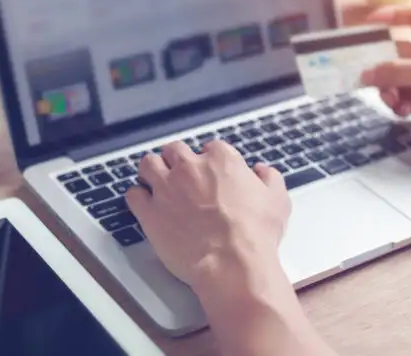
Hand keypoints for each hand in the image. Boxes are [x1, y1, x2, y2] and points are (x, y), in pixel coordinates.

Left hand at [126, 141, 290, 293]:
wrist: (232, 263)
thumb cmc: (255, 233)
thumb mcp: (277, 200)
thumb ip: (269, 179)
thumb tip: (262, 171)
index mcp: (222, 160)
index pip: (210, 148)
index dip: (210, 160)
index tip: (211, 173)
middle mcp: (191, 167)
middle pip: (175, 150)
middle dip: (178, 160)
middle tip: (182, 175)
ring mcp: (167, 188)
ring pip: (148, 164)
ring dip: (153, 171)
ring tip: (157, 183)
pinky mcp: (149, 211)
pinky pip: (133, 194)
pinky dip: (138, 197)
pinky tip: (145, 204)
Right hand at [361, 8, 410, 148]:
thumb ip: (396, 71)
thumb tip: (366, 74)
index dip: (393, 15)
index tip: (370, 21)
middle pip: (397, 53)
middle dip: (382, 64)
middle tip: (367, 74)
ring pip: (395, 79)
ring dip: (388, 88)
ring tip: (391, 99)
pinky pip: (402, 99)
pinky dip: (397, 104)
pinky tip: (402, 110)